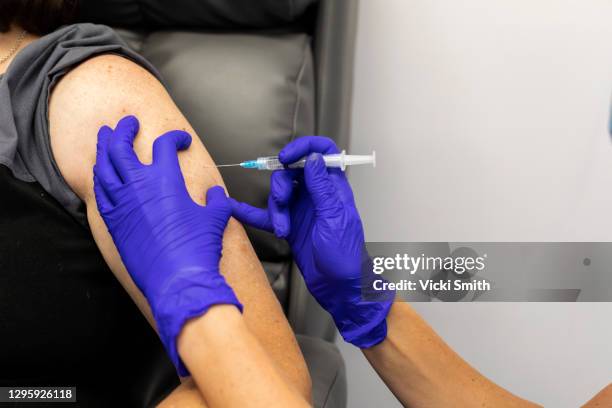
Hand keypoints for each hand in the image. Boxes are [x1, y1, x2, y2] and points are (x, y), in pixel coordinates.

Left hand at [93, 115, 241, 374]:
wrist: (179, 281)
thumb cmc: (199, 249)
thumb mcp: (215, 219)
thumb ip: (214, 201)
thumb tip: (214, 195)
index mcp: (166, 181)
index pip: (164, 145)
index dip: (174, 138)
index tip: (181, 140)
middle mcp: (139, 186)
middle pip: (121, 146)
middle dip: (124, 129)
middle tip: (127, 122)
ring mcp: (123, 204)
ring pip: (104, 166)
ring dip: (104, 147)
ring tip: (105, 137)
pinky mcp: (114, 222)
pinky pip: (100, 192)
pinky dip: (99, 177)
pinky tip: (102, 174)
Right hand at [229, 136, 391, 347]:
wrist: (339, 287)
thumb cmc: (345, 256)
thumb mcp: (334, 219)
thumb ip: (323, 188)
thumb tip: (315, 159)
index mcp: (332, 188)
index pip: (321, 154)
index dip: (304, 148)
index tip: (286, 157)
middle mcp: (316, 196)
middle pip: (291, 174)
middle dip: (281, 188)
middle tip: (282, 204)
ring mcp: (302, 210)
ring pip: (279, 195)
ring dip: (275, 210)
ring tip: (281, 229)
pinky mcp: (290, 226)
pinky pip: (266, 215)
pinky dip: (250, 212)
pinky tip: (234, 208)